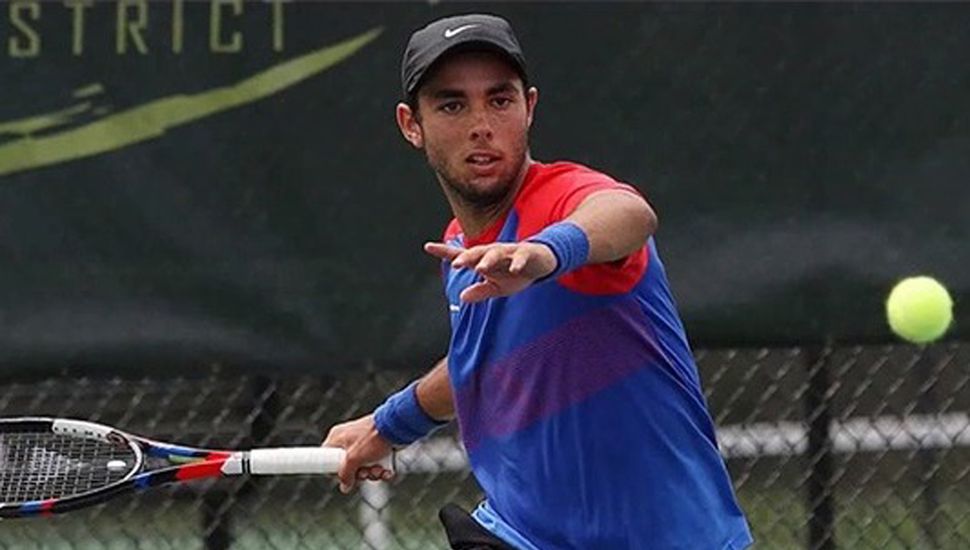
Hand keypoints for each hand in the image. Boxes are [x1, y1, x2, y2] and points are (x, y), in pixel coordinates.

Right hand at [322, 414, 394, 493]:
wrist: (398, 427)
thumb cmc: (374, 436)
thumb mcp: (353, 458)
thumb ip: (345, 475)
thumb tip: (344, 486)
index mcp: (338, 438)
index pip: (327, 458)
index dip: (335, 470)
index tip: (344, 477)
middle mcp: (350, 440)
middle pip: (349, 467)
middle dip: (360, 474)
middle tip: (365, 473)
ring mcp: (364, 444)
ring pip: (364, 467)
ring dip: (372, 473)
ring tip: (379, 469)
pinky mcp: (378, 447)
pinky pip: (376, 464)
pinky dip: (381, 469)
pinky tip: (387, 471)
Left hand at [425, 241, 557, 302]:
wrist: (541, 263)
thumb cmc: (515, 273)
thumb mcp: (497, 287)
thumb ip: (480, 291)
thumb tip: (462, 297)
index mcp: (484, 260)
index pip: (462, 255)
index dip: (445, 251)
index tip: (428, 246)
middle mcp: (494, 253)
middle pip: (477, 252)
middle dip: (466, 257)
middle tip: (456, 264)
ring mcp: (510, 251)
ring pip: (496, 253)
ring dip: (488, 259)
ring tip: (480, 268)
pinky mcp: (526, 253)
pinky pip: (521, 257)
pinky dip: (517, 262)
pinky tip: (514, 269)